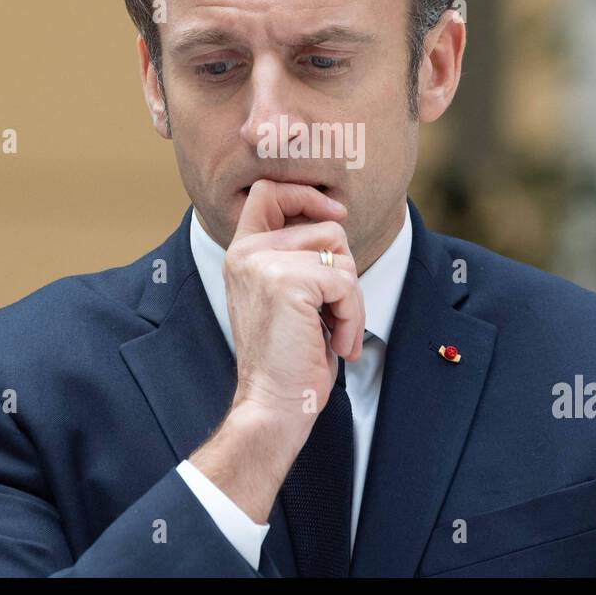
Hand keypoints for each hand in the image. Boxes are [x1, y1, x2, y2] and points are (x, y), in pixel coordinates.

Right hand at [223, 179, 365, 433]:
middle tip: (334, 313)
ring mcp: (264, 264)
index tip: (335, 216)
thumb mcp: (288, 296)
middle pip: (326, 228)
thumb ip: (299, 257)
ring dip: (351, 300)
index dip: (306, 193)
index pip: (268, 190)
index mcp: (243, 253)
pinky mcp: (287, 282)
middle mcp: (247, 252)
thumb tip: (335, 220)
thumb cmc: (287, 358)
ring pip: (341, 257)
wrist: (273, 404)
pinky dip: (352, 316)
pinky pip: (346, 283)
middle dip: (345, 272)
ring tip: (333, 332)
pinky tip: (336, 342)